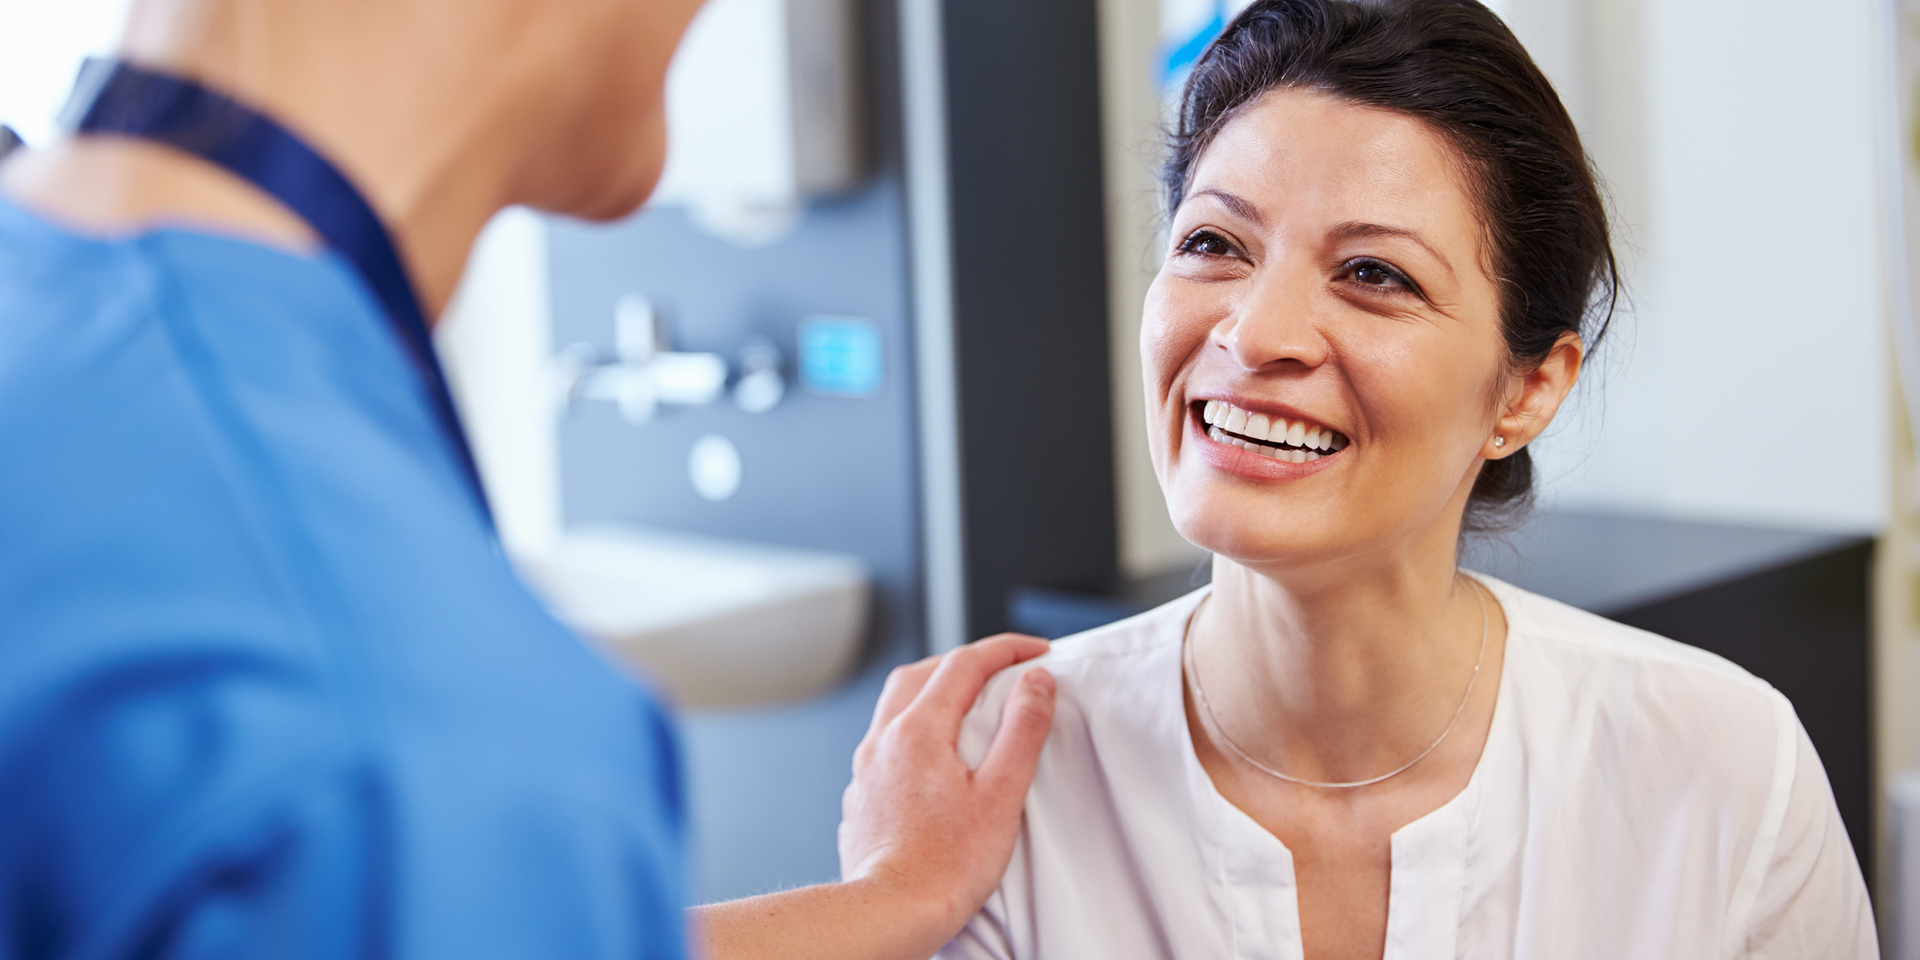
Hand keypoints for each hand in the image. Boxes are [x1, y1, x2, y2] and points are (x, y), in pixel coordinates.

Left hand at [690, 635, 1053, 959]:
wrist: (890, 912)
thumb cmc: (946, 866)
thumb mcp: (1001, 793)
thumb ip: (1021, 730)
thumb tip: (1036, 683)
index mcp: (918, 731)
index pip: (964, 664)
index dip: (1006, 650)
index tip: (1037, 652)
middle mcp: (883, 740)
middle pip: (922, 673)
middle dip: (965, 661)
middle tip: (1003, 668)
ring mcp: (866, 768)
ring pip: (896, 705)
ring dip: (933, 690)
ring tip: (968, 703)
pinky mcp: (861, 796)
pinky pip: (885, 741)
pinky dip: (913, 728)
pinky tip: (933, 754)